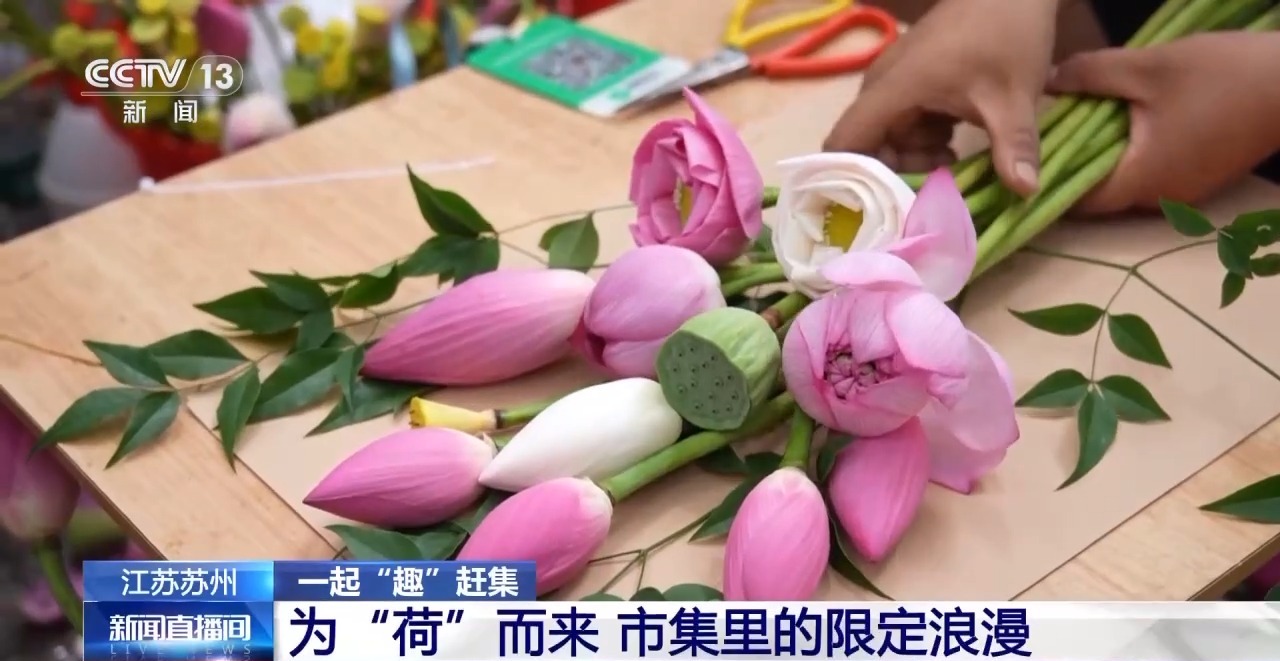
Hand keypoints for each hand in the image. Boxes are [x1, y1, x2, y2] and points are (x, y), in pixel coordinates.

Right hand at [823, 0, 1060, 195]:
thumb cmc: (1007, 34)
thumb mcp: (1014, 96)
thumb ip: (1014, 146)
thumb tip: (1025, 192)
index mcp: (894, 88)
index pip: (845, 142)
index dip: (848, 181)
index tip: (873, 211)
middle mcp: (883, 86)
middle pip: (866, 146)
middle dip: (894, 175)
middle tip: (932, 190)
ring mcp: (894, 82)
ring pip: (886, 137)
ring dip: (913, 157)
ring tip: (952, 160)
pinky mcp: (909, 81)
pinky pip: (900, 122)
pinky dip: (920, 139)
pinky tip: (952, 141)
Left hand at [1048, 32, 1279, 213]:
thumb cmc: (1221, 75)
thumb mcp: (1147, 67)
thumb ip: (1090, 75)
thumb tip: (1047, 82)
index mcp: (1141, 182)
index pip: (1078, 202)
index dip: (1049, 182)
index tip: (1028, 160)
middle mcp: (1160, 199)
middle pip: (1100, 196)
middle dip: (1074, 167)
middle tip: (1050, 138)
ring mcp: (1186, 192)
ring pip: (1128, 185)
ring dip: (1105, 160)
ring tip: (1080, 127)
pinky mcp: (1202, 177)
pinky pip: (1153, 174)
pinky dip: (1132, 156)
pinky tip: (1125, 126)